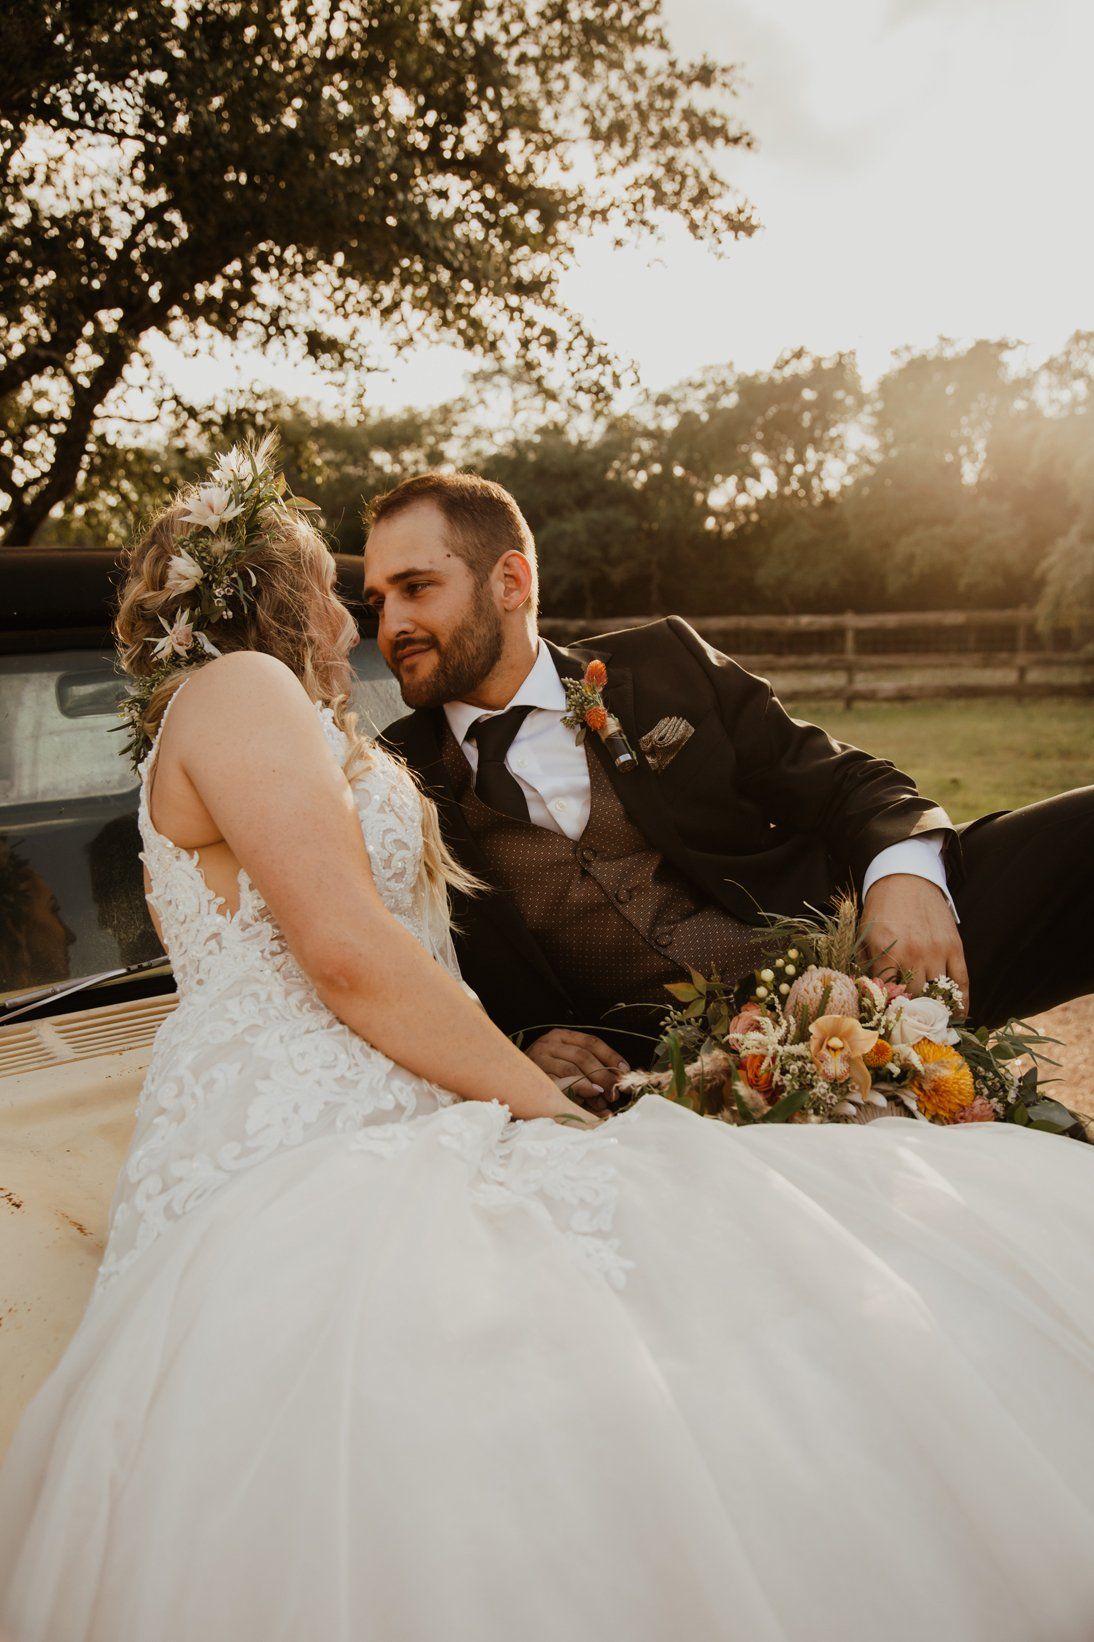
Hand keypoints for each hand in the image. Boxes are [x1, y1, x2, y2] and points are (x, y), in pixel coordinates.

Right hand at [524, 1029, 629, 1114]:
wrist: (508, 1077)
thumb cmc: (543, 1072)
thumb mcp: (563, 1062)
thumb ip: (586, 1069)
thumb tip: (612, 1088)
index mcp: (560, 1036)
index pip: (591, 1042)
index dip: (610, 1056)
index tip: (624, 1070)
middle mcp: (549, 1043)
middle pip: (584, 1056)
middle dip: (604, 1074)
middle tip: (616, 1091)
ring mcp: (539, 1058)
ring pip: (573, 1069)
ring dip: (592, 1085)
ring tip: (604, 1098)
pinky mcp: (533, 1075)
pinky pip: (560, 1083)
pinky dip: (577, 1091)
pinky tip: (588, 1097)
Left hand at [862, 874, 969, 1014]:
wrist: (906, 877)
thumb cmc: (881, 908)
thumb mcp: (865, 933)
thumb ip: (866, 964)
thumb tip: (868, 994)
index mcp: (885, 951)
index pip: (886, 993)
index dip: (886, 1008)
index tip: (887, 1019)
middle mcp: (911, 954)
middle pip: (913, 996)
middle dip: (910, 1010)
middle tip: (909, 1022)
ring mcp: (935, 951)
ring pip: (936, 991)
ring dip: (933, 1007)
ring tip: (931, 1020)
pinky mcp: (954, 946)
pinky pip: (961, 980)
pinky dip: (962, 1000)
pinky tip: (960, 1014)